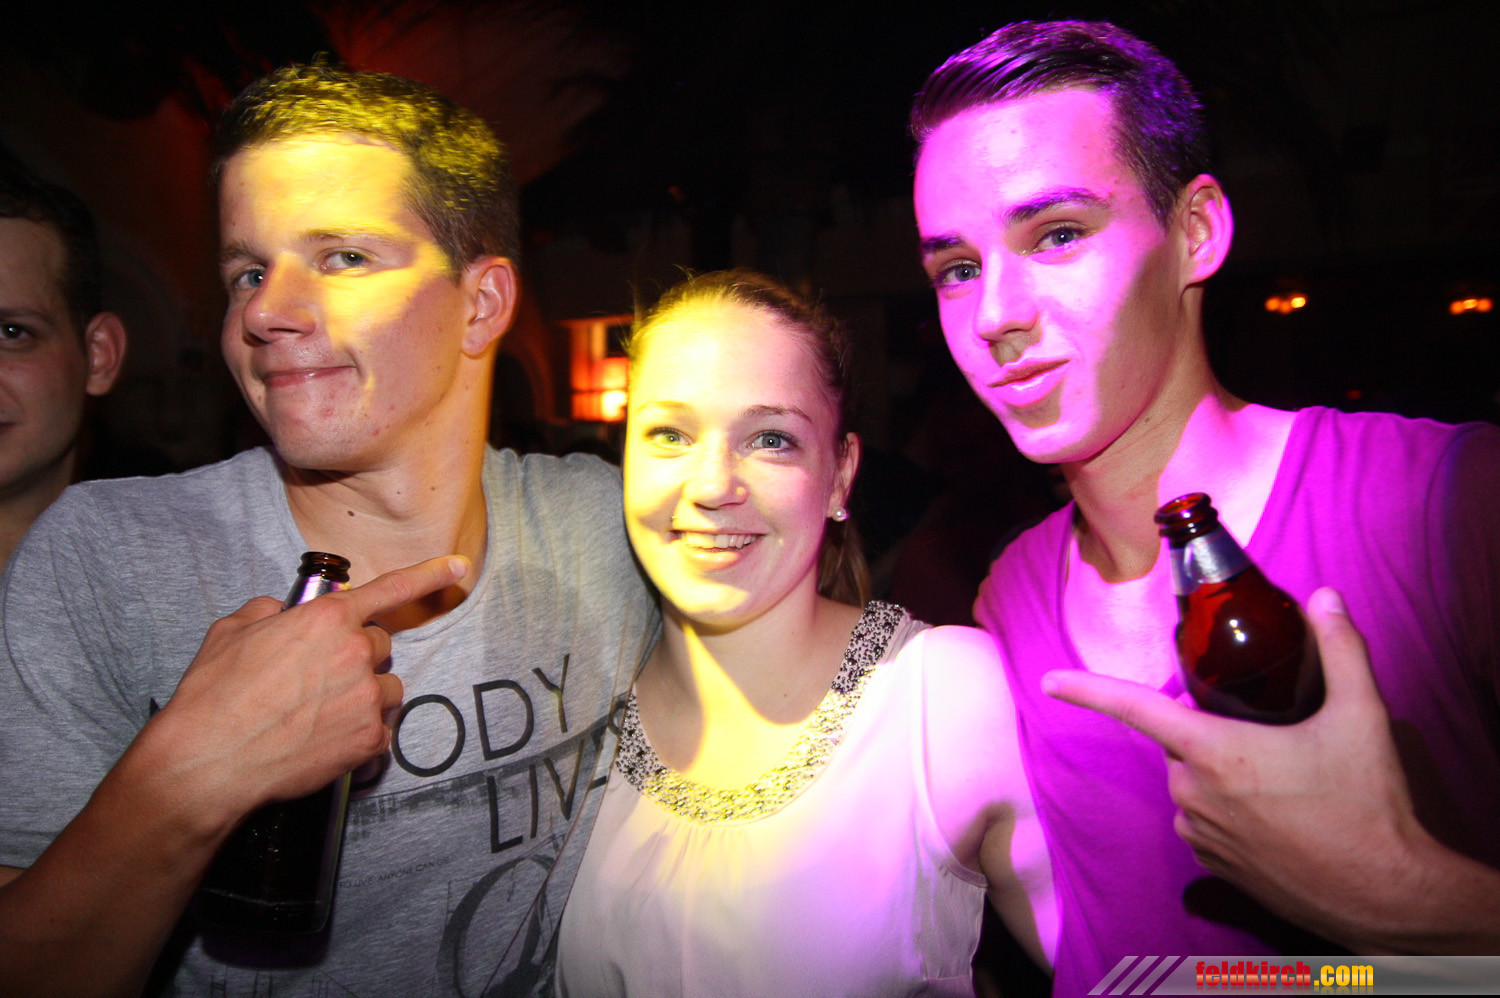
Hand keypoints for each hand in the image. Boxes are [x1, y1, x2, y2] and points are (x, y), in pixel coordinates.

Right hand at [149, 555, 468, 820]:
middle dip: (354, 656)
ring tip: (318, 712)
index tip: (459, 566)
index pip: (391, 589)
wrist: (209, 762)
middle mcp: (354, 652)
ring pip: (385, 686)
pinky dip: (358, 733)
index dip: (429, 574)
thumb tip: (284, 613)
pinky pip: (379, 727)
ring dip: (363, 693)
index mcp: (326, 618)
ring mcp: (366, 697)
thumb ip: (269, 611)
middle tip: (316, 678)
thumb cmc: (214, 696)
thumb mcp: (232, 632)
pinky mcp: (369, 738)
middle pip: (378, 644)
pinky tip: (323, 739)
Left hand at [1041, 587, 1431, 948]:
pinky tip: (1275, 812)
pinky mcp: (1212, 865)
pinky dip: (1226, 806)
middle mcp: (1194, 792)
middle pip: (1179, 740)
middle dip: (1209, 728)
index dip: (1089, 691)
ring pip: (1190, 779)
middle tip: (1268, 733)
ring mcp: (1199, 833)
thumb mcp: (1362, 718)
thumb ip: (1340, 649)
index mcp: (1215, 752)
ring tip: (1283, 779)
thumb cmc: (1368, 807)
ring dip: (1220, 770)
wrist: (1384, 896)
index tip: (1051, 681)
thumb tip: (1325, 597)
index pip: (1136, 710)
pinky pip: (1201, 818)